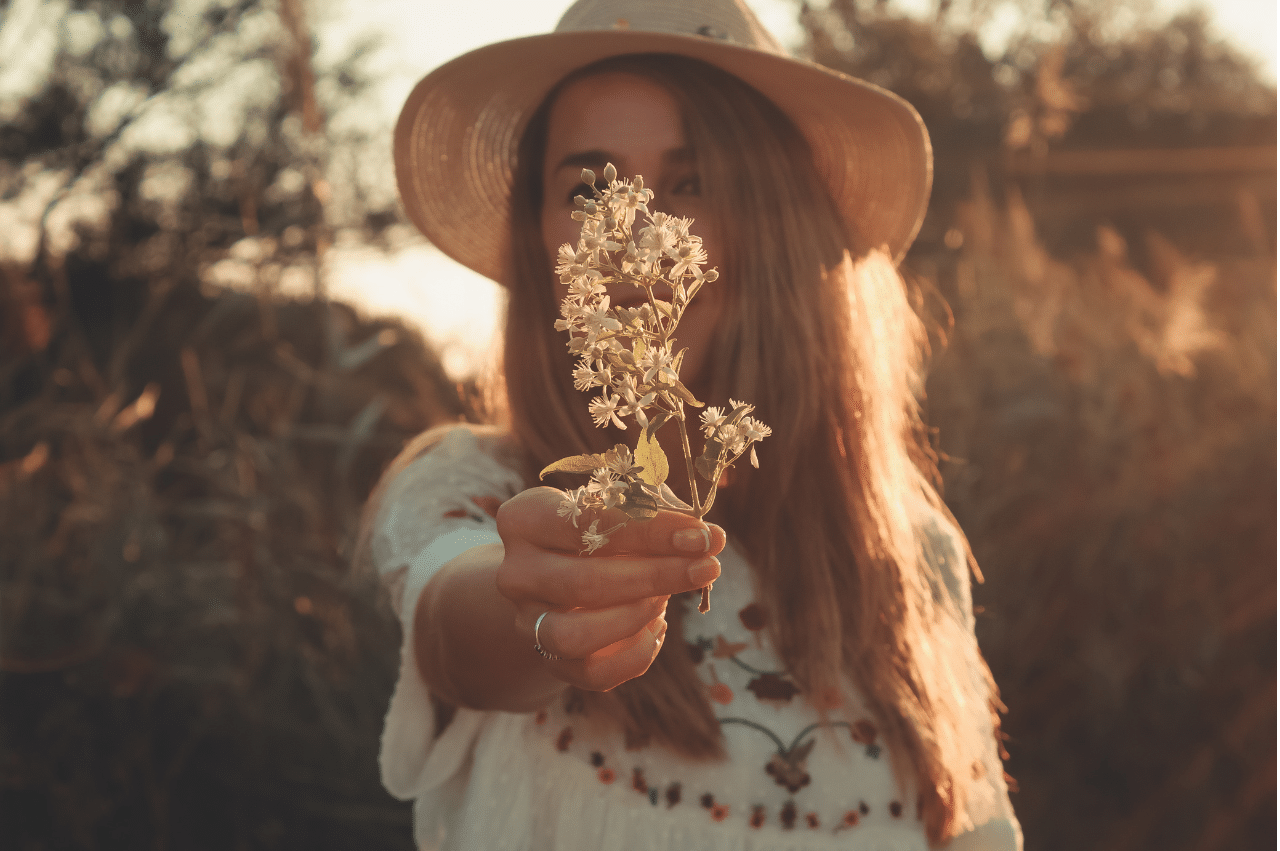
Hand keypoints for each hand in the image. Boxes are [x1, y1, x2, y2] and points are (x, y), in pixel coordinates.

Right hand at [495, 487, 723, 691]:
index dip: (651, 530)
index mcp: (525, 519)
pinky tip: (658, 628)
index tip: (702, 535)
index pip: (587, 522)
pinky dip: (635, 654)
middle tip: (707, 567)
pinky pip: (592, 673)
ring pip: (575, 635)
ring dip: (635, 617)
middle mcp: (516, 572)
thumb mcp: (617, 508)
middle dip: (657, 576)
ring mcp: (527, 621)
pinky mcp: (548, 659)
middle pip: (583, 582)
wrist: (557, 575)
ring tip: (666, 598)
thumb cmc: (598, 531)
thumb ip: (656, 515)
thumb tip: (708, 536)